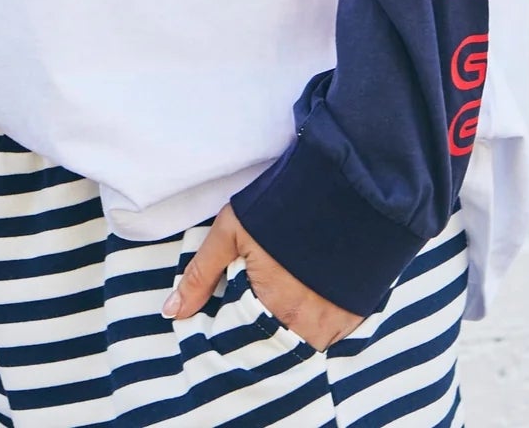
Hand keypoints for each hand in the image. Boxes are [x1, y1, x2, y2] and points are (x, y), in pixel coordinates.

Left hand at [160, 202, 365, 352]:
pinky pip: (332, 333)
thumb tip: (171, 313)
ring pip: (305, 341)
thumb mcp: (231, 231)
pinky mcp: (357, 313)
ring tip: (287, 293)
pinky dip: (318, 320)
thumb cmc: (282, 204)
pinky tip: (311, 293)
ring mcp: (337, 322)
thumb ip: (200, 275)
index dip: (235, 332)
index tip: (231, 317)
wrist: (348, 183)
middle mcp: (308, 326)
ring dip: (292, 327)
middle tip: (262, 299)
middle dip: (264, 331)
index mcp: (272, 310)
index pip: (245, 344)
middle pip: (276, 345)